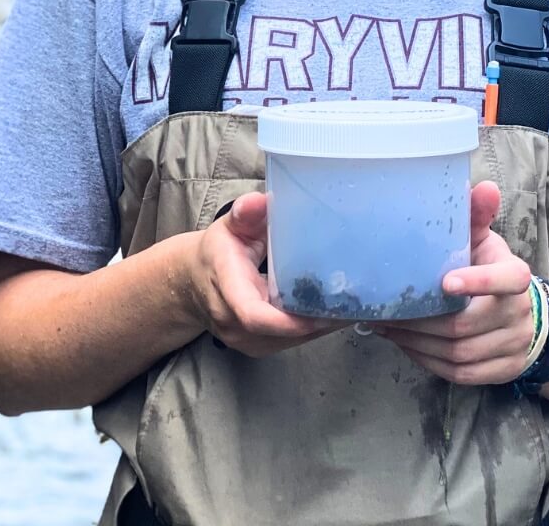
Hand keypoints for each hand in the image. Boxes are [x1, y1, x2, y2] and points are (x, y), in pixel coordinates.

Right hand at [188, 191, 340, 356]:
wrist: (192, 282)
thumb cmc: (218, 251)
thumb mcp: (230, 225)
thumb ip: (245, 213)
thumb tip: (260, 201)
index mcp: (227, 287)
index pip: (253, 314)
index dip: (288, 320)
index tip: (322, 312)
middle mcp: (232, 321)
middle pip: (279, 332)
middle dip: (318, 320)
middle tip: (355, 299)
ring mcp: (243, 339)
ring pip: (288, 341)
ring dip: (320, 326)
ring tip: (351, 304)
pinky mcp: (256, 346)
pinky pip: (289, 343)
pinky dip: (312, 329)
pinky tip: (333, 312)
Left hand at [373, 181, 533, 384]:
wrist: (524, 317)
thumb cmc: (491, 269)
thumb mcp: (485, 241)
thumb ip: (478, 216)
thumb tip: (484, 187)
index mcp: (515, 277)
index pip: (505, 280)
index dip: (478, 282)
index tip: (445, 282)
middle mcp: (518, 314)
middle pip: (465, 324)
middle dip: (422, 321)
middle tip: (387, 310)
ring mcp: (512, 346)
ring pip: (459, 353)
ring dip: (418, 343)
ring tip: (388, 327)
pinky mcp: (501, 371)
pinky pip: (460, 374)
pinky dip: (428, 361)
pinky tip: (406, 345)